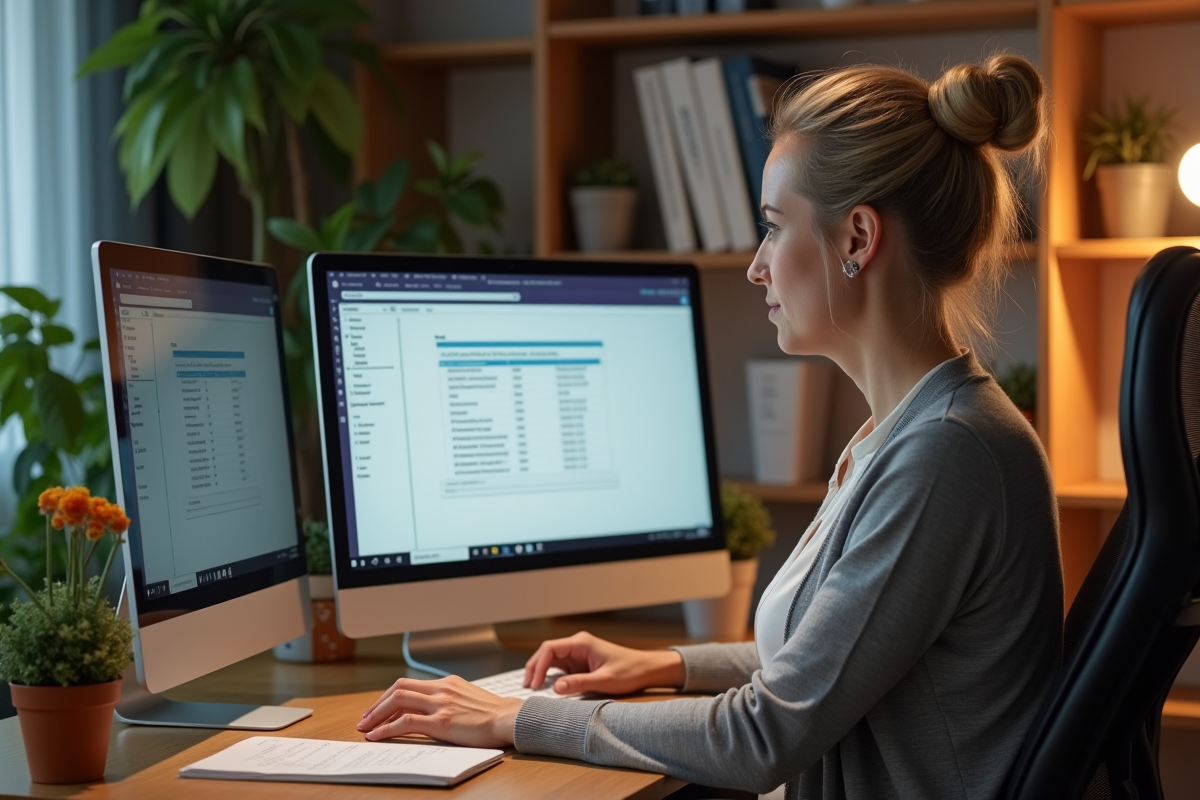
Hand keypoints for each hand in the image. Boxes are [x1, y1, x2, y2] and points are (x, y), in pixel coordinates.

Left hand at [356, 675, 522, 747]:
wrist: (510, 719)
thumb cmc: (494, 714)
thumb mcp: (469, 698)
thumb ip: (450, 699)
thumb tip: (434, 709)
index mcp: (447, 683)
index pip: (409, 684)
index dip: (389, 696)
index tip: (379, 708)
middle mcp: (441, 689)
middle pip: (398, 689)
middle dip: (377, 704)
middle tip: (365, 718)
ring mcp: (440, 704)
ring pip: (397, 701)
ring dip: (376, 715)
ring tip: (365, 728)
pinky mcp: (441, 722)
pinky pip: (405, 722)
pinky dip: (386, 729)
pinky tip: (377, 736)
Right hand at [524, 631, 685, 695]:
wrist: (646, 669)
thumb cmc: (630, 671)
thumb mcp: (604, 680)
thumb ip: (580, 683)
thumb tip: (556, 688)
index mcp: (581, 643)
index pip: (550, 648)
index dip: (538, 665)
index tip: (534, 683)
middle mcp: (577, 645)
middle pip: (547, 652)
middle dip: (535, 668)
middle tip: (527, 686)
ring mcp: (578, 653)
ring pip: (551, 660)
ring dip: (540, 672)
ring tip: (531, 687)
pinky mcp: (581, 663)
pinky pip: (560, 667)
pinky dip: (550, 676)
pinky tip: (545, 687)